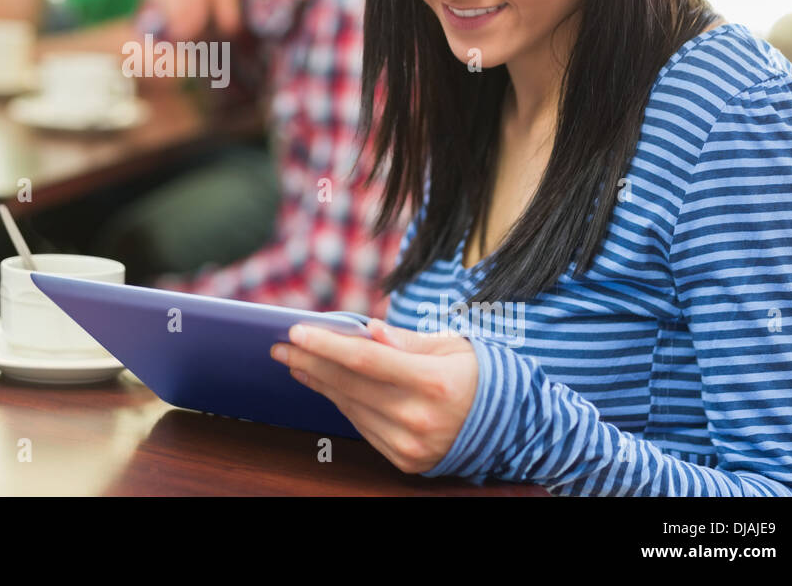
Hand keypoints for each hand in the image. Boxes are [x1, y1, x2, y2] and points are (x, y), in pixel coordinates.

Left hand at [270, 317, 477, 474]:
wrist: (510, 427)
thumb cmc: (476, 374)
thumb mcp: (451, 345)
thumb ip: (406, 339)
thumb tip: (367, 330)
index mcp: (433, 381)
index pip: (365, 359)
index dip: (326, 345)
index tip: (295, 331)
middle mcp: (420, 417)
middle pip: (350, 384)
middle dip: (309, 362)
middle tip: (281, 346)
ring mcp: (411, 444)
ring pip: (350, 407)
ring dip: (319, 383)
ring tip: (297, 362)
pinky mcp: (405, 460)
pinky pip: (362, 426)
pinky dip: (342, 403)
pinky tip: (325, 385)